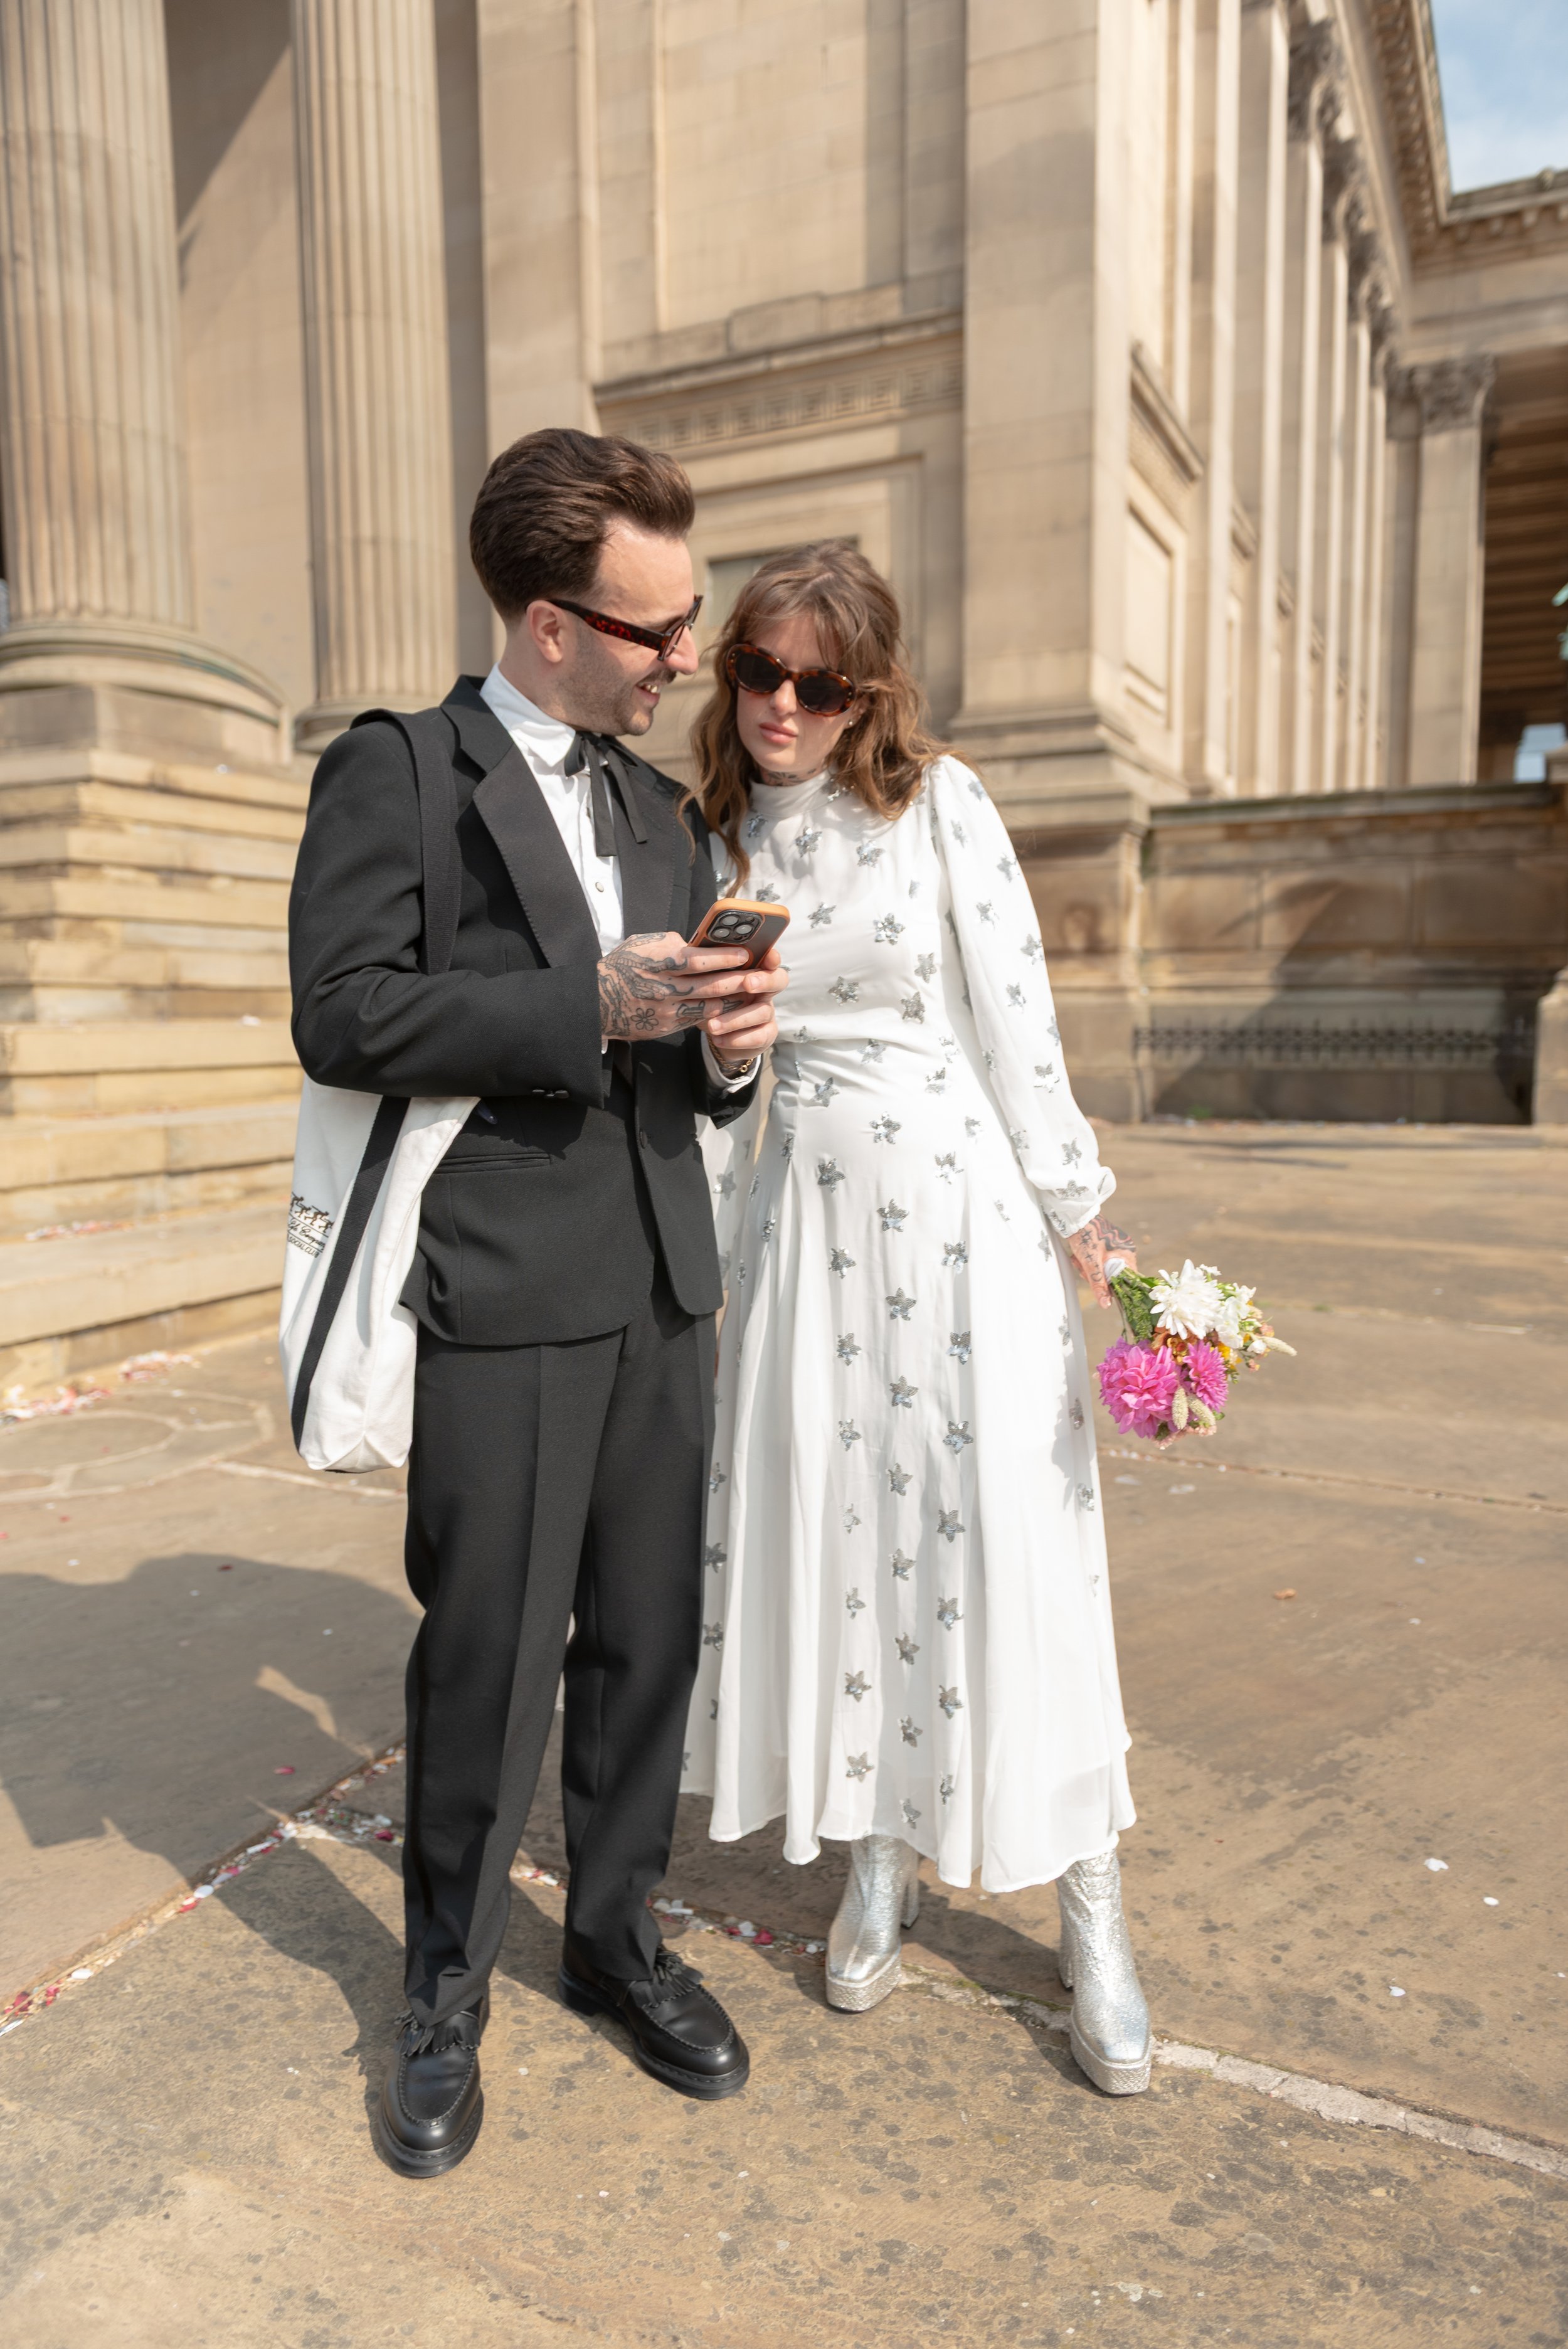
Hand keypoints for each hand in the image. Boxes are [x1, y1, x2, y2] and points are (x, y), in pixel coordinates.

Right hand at [597, 933, 786, 1049]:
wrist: (599, 1001)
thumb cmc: (624, 965)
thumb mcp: (645, 944)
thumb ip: (674, 942)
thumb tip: (702, 941)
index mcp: (658, 961)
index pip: (698, 960)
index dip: (725, 958)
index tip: (746, 954)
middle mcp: (663, 987)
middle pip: (710, 985)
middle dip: (738, 980)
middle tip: (758, 975)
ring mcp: (666, 1010)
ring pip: (709, 1006)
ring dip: (734, 1000)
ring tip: (753, 992)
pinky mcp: (667, 1026)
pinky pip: (699, 1019)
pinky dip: (719, 1013)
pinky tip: (733, 1007)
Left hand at [705, 943, 785, 1071]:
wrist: (714, 1030)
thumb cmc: (712, 998)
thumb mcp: (709, 983)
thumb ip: (710, 969)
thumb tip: (693, 953)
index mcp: (754, 971)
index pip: (769, 959)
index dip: (772, 957)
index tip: (769, 956)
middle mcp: (765, 990)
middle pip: (778, 980)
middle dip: (764, 981)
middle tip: (747, 983)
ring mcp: (768, 1012)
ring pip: (762, 1012)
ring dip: (735, 1019)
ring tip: (712, 1025)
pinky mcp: (766, 1034)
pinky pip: (757, 1037)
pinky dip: (735, 1039)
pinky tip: (717, 1038)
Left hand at [1065, 1216, 1135, 1309]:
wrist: (1073, 1216)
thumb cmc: (1085, 1236)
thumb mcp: (1091, 1263)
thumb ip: (1099, 1284)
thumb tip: (1106, 1305)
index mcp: (1127, 1253)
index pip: (1128, 1278)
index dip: (1116, 1287)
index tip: (1104, 1290)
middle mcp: (1123, 1250)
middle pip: (1113, 1275)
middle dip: (1096, 1276)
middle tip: (1083, 1268)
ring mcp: (1113, 1247)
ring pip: (1103, 1269)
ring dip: (1089, 1269)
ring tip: (1078, 1259)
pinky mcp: (1103, 1245)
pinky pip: (1098, 1261)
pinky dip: (1088, 1262)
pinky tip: (1078, 1257)